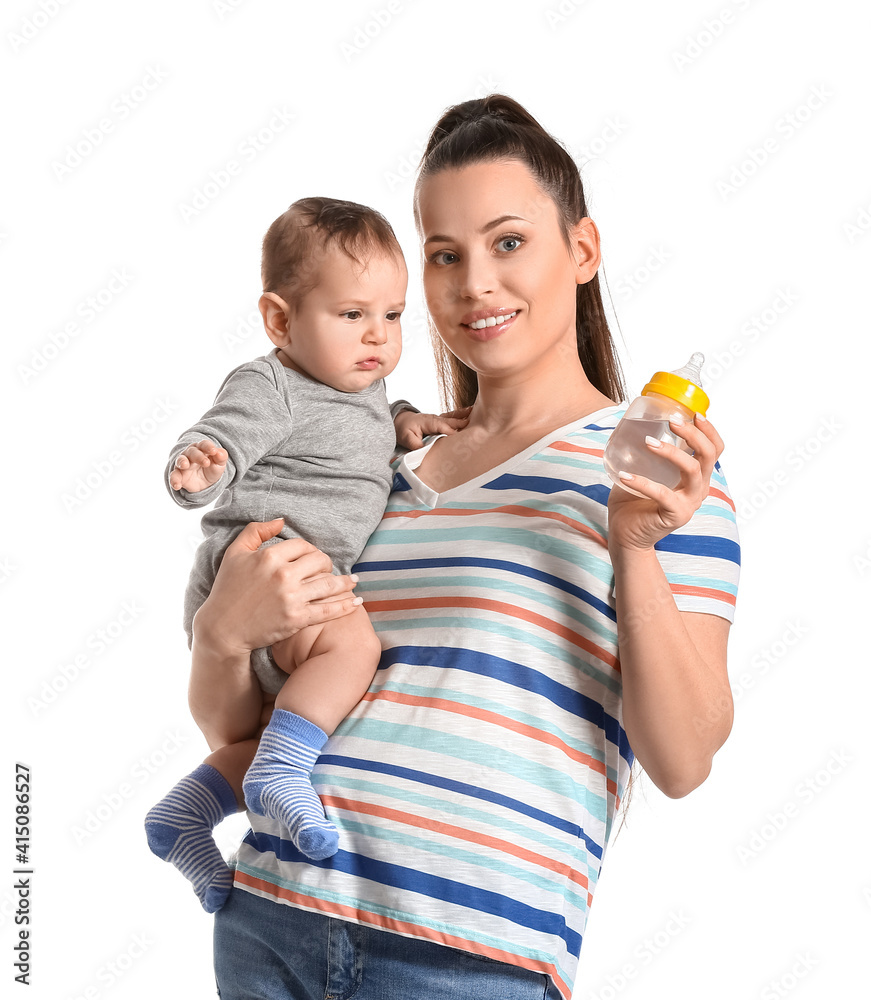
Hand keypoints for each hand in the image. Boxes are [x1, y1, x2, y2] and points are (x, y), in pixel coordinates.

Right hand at [169, 439, 227, 491]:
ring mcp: (183, 464)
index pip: (204, 444)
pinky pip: (174, 476)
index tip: (213, 451)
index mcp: (202, 448)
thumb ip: (221, 457)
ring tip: (185, 465)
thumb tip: (220, 453)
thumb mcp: (220, 463)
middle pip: (192, 452)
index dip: (208, 447)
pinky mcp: (178, 474)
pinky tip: (177, 485)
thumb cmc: (212, 467)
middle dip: (198, 456)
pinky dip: (174, 480)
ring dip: (182, 462)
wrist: (206, 482)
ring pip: (180, 460)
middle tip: (206, 463)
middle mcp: (190, 454)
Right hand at [192, 519, 361, 655]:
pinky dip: (345, 606)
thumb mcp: (235, 554)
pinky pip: (328, 610)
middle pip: (320, 561)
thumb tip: (281, 520)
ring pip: (328, 584)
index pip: (303, 545)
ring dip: (344, 583)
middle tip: (326, 569)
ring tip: (353, 581)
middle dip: (325, 564)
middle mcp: (283, 575)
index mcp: (270, 556)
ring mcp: (292, 598)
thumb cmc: (227, 590)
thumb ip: (256, 531)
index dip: (309, 549)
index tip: (310, 556)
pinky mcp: (297, 619)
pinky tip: (356, 602)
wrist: (222, 629)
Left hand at [394, 405, 472, 449]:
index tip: (460, 436)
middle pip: (450, 421)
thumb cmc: (403, 429)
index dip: (450, 431)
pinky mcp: (439, 421)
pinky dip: (460, 415)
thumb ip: (415, 444)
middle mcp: (434, 419)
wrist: (400, 421)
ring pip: (452, 417)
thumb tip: (424, 449)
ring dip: (463, 415)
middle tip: (473, 423)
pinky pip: (451, 418)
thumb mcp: (406, 438)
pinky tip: (470, 412)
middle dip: (461, 422)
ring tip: (474, 412)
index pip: (442, 427)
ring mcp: (438, 419)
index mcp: (428, 422)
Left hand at [607, 413, 723, 551]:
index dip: (709, 430)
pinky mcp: (677, 515)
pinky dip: (642, 482)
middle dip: (694, 434)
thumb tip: (633, 423)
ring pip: (692, 470)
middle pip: (709, 455)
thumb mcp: (644, 471)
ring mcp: (690, 503)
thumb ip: (647, 452)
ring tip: (648, 442)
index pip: (714, 450)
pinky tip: (625, 475)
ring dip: (671, 452)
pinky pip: (662, 493)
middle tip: (672, 421)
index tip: (695, 413)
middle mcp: (698, 489)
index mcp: (696, 477)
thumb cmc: (633, 501)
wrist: (625, 535)